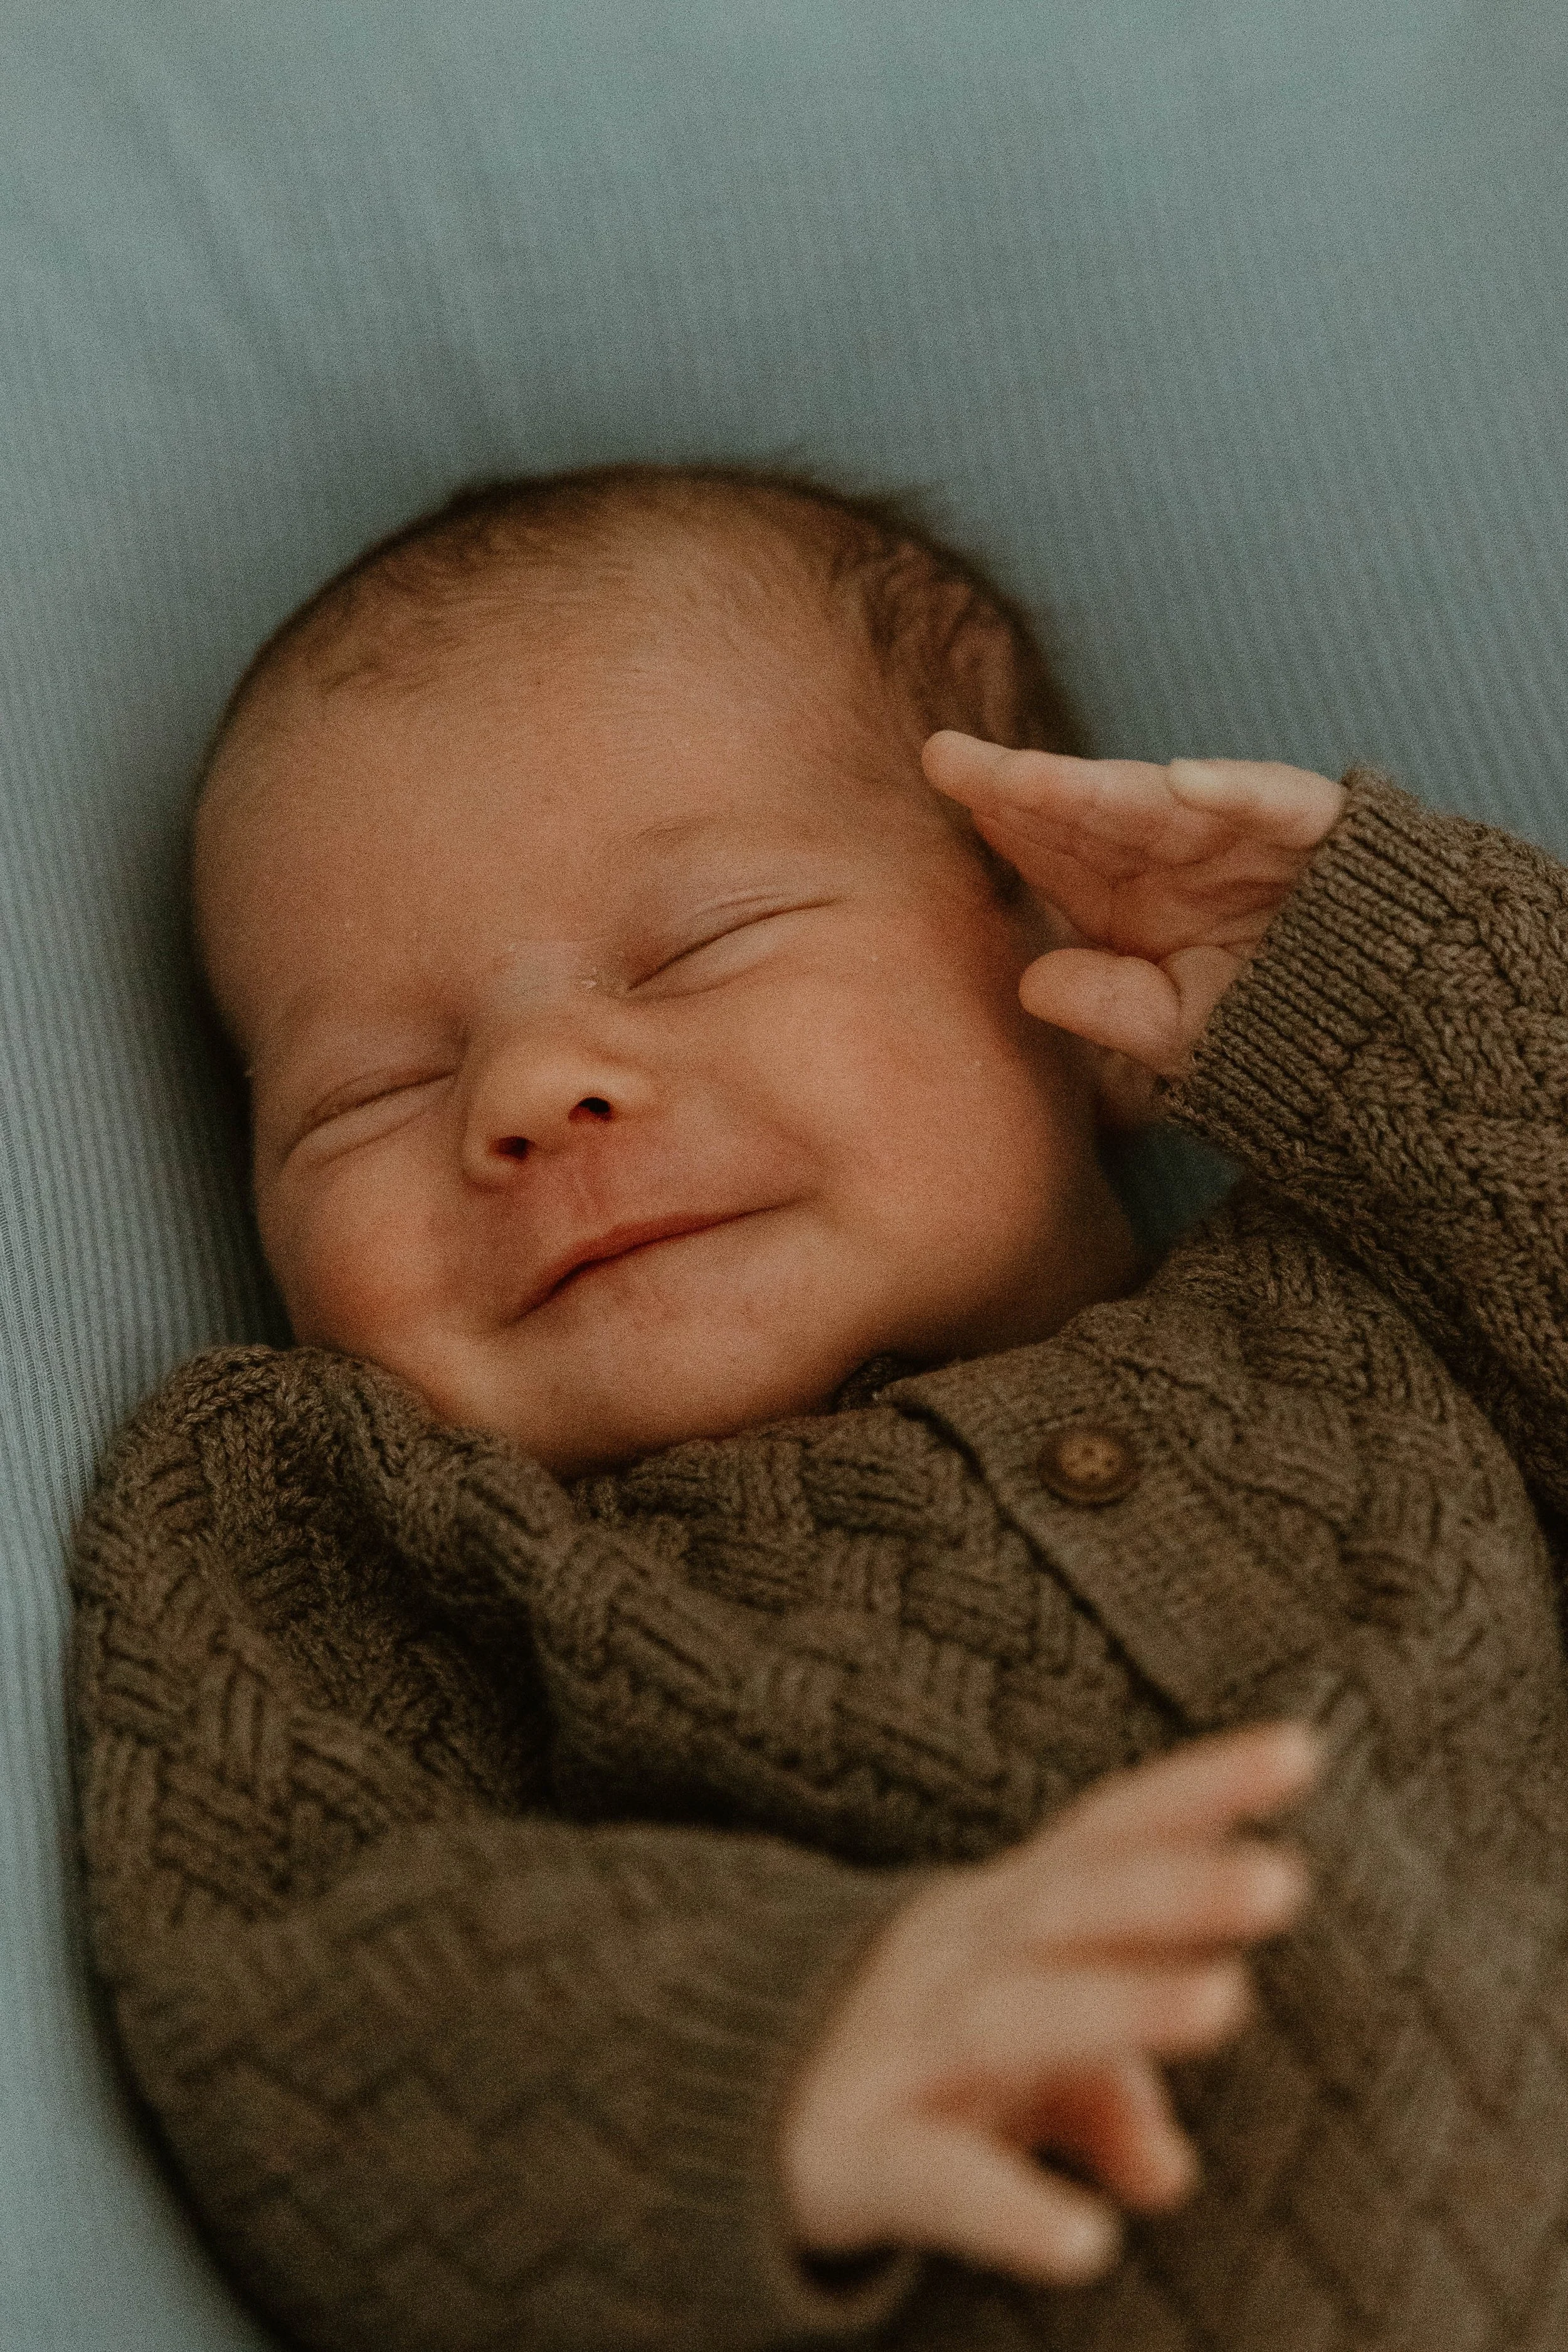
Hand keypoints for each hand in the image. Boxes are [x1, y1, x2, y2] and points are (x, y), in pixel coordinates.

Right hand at [778, 1721, 1318, 2288]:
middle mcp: (953, 1956)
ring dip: (1118, 2009)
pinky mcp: (852, 2150)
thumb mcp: (1016, 2066)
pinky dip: (1007, 2208)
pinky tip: (1085, 2243)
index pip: (1107, 1831)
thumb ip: (1105, 2093)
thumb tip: (1173, 2172)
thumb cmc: (910, 2060)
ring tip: (1223, 2003)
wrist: (710, 2101)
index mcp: (1004, 1914)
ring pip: (1013, 2017)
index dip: (1199, 1791)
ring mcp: (899, 2047)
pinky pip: (935, 2178)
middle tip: (1280, 1881)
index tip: (1301, 1748)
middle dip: (1172, 1890)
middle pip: (1069, 1908)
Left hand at [923, 734, 1345, 1118]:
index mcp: (1135, 893)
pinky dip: (1235, 790)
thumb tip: (1032, 981)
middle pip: (1090, 812)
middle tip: (944, 756)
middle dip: (1021, 785)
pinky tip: (1183, 781)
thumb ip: (1113, 1008)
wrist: (1392, 1023)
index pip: (1058, 848)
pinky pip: (1273, 804)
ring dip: (1096, 786)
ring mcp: (1241, 837)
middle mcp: (1178, 854)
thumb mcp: (1185, 1035)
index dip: (1005, 817)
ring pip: (1160, 802)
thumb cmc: (1277, 1023)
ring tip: (1026, 779)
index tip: (947, 786)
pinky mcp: (1315, 831)